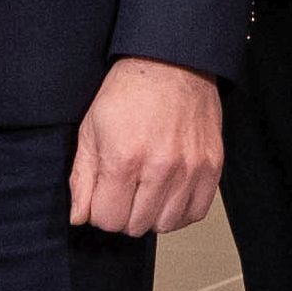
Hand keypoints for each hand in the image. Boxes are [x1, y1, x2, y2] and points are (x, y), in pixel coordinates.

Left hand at [69, 60, 225, 236]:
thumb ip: (82, 178)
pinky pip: (196, 213)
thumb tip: (79, 216)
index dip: (99, 211)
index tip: (102, 196)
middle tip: (124, 190)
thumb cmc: (129, 93)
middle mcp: (160, 168)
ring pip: (165, 225)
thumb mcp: (90, 129)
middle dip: (123, 214)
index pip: (107, 219)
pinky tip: (169, 194)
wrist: (171, 64)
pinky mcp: (212, 167)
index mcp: (124, 158)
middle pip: (135, 226)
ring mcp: (190, 169)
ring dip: (151, 214)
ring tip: (146, 191)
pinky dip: (179, 211)